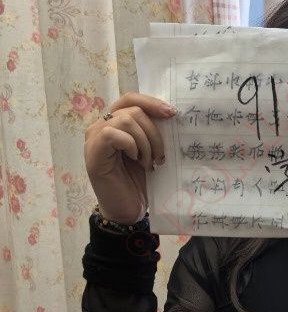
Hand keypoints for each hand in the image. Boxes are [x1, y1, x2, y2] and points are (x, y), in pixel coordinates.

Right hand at [84, 92, 175, 225]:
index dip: (151, 102)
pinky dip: (130, 146)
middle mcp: (101, 126)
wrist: (126, 211)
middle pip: (132, 108)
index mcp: (115, 124)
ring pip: (126, 120)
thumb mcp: (149, 153)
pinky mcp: (93, 152)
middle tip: (160, 156)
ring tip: (148, 163)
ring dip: (145, 142)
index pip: (130, 99)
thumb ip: (150, 133)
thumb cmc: (137, 185)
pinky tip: (136, 161)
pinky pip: (113, 133)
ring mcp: (95, 138)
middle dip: (153, 131)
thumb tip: (169, 114)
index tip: (171, 113)